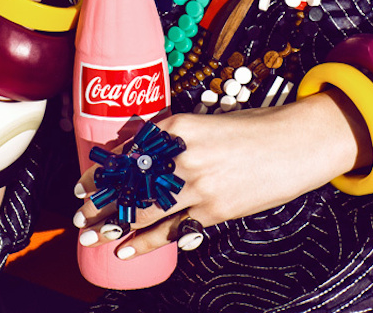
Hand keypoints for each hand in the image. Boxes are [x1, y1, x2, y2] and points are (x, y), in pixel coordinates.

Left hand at [73, 91, 371, 258]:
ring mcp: (200, 186)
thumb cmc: (252, 128)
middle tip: (79, 215)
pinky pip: (173, 230)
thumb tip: (141, 155)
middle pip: (130, 185)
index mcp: (180, 127)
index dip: (102, 171)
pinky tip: (125, 251)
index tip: (83, 183)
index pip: (130, 152)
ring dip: (113, 225)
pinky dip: (146, 243)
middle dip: (100, 203)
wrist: (294, 143)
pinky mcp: (215, 211)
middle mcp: (185, 156)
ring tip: (91, 234)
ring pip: (145, 211)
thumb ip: (176, 139)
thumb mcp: (207, 122)